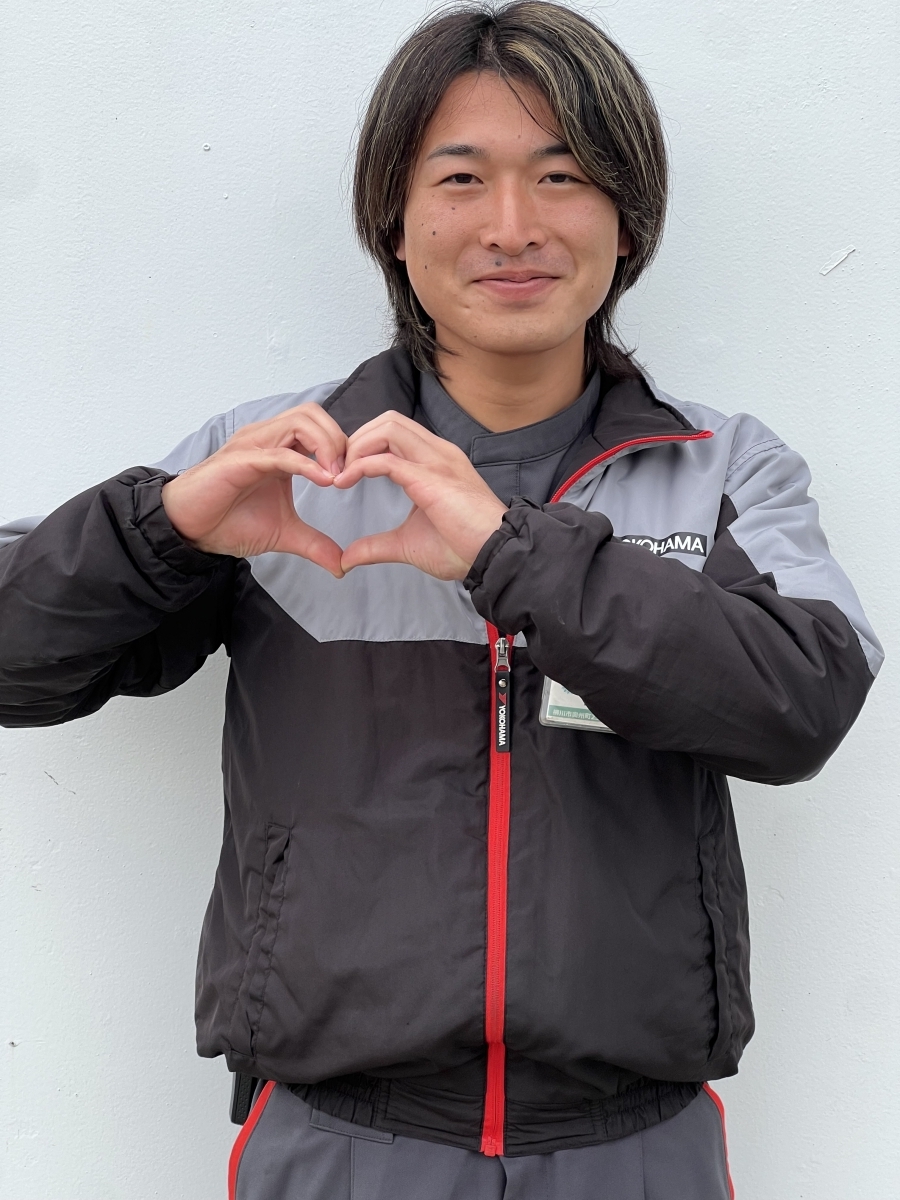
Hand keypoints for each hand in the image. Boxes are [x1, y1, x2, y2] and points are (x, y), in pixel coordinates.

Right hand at [161, 403, 346, 575]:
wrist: (191, 530)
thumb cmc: (229, 521)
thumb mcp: (285, 534)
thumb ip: (315, 544)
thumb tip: (342, 567)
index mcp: (280, 448)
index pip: (320, 426)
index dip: (342, 447)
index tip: (353, 478)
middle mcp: (267, 439)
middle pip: (313, 414)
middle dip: (338, 441)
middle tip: (348, 475)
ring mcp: (253, 446)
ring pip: (299, 422)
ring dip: (326, 446)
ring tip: (335, 478)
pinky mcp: (240, 461)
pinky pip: (279, 453)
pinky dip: (305, 463)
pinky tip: (323, 480)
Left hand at [334, 412, 506, 579]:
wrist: (496, 556)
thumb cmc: (463, 548)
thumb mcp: (408, 545)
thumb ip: (377, 546)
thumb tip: (347, 559)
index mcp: (436, 460)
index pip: (394, 431)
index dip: (365, 445)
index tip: (344, 473)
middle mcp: (437, 452)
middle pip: (388, 420)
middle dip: (357, 439)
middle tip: (339, 470)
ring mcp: (436, 461)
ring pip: (387, 428)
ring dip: (357, 446)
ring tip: (342, 474)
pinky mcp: (431, 478)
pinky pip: (387, 459)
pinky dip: (360, 465)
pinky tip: (345, 482)